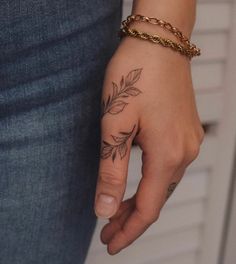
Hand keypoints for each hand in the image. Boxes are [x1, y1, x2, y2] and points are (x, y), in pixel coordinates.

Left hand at [94, 36, 203, 254]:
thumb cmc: (136, 76)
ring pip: (163, 183)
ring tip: (118, 211)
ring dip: (141, 199)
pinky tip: (139, 182)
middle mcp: (184, 151)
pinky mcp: (183, 130)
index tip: (110, 244)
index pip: (148, 208)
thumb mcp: (115, 125)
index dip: (129, 231)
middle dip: (131, 218)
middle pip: (157, 198)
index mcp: (167, 154)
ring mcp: (187, 140)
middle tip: (108, 231)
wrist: (158, 42)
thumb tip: (105, 209)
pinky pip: (168, 166)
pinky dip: (151, 181)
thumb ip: (111, 171)